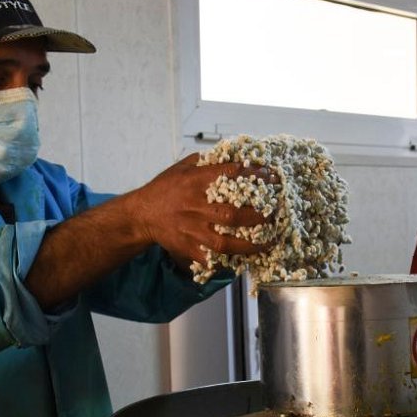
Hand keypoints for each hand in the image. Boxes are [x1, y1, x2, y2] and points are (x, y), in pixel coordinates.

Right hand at [126, 153, 273, 265]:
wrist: (141, 215)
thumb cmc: (165, 188)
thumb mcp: (182, 167)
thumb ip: (207, 161)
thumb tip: (236, 156)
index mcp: (194, 182)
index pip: (230, 175)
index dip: (255, 176)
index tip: (272, 177)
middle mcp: (194, 206)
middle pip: (232, 213)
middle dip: (258, 215)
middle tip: (274, 214)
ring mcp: (191, 230)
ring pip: (225, 241)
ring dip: (250, 244)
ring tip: (268, 242)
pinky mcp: (188, 248)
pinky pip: (212, 258)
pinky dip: (229, 261)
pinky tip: (245, 259)